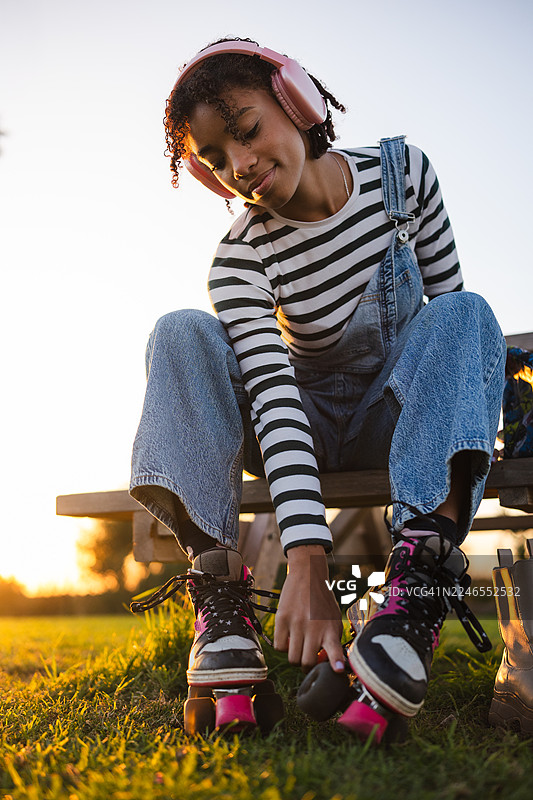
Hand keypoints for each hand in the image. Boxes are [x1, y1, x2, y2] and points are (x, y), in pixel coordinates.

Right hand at [273, 544, 344, 672]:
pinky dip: (283, 647)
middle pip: (307, 663)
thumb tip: (329, 665)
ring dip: (295, 657)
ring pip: (292, 658)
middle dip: (307, 666)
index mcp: (330, 629)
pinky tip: (288, 638)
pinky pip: (278, 646)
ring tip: (298, 647)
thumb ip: (332, 642)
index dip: (336, 662)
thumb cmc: (322, 602)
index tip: (338, 670)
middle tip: (308, 659)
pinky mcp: (282, 619)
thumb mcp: (334, 620)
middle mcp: (314, 628)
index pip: (335, 650)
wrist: (308, 575)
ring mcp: (297, 624)